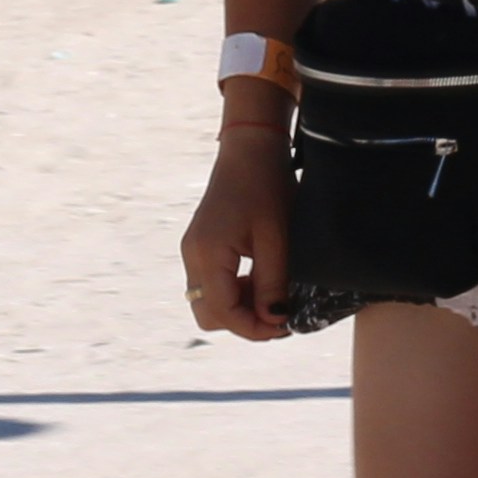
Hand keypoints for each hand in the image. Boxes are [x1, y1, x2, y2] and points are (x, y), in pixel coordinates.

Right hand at [180, 114, 295, 341]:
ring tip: (273, 294)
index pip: (223, 313)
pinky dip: (235, 291)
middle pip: (209, 315)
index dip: (254, 329)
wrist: (250, 148)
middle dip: (244, 322)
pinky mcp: (201, 247)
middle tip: (280, 313)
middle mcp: (192, 257)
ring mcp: (194, 251)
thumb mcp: (276, 238)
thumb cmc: (265, 186)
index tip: (285, 327)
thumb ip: (273, 282)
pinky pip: (212, 285)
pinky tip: (261, 279)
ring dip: (240, 307)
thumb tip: (275, 320)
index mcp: (207, 254)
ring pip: (209, 302)